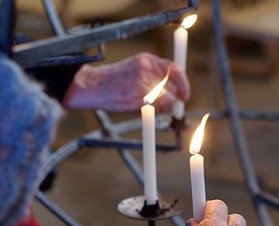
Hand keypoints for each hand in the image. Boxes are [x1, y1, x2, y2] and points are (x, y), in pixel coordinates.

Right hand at [61, 52, 190, 111]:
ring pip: (169, 98)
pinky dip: (158, 111)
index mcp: (147, 59)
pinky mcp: (141, 96)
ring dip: (166, 107)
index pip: (174, 68)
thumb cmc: (114, 82)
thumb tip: (174, 94)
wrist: (93, 86)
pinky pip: (160, 107)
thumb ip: (153, 77)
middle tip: (173, 107)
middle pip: (174, 86)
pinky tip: (145, 110)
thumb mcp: (135, 70)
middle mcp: (148, 68)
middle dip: (175, 98)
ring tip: (151, 107)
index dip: (183, 83)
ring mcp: (145, 82)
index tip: (184, 95)